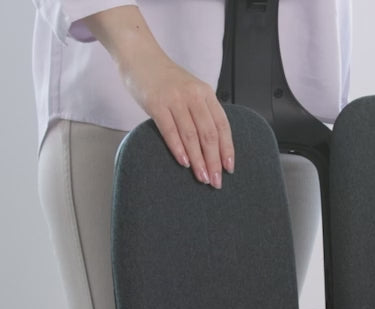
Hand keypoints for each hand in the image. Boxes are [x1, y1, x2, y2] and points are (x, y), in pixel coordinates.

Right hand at [123, 53, 233, 187]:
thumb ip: (202, 113)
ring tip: (202, 177)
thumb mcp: (191, 92)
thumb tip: (213, 147)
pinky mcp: (156, 103)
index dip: (227, 149)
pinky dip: (178, 148)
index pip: (222, 126)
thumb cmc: (166, 80)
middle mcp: (194, 96)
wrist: (140, 56)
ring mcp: (175, 99)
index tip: (229, 169)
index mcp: (206, 94)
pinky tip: (184, 162)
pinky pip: (170, 130)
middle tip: (216, 181)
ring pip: (192, 135)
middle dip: (214, 161)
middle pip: (209, 134)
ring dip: (198, 160)